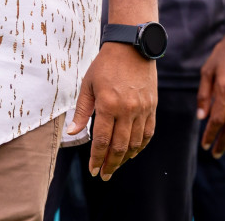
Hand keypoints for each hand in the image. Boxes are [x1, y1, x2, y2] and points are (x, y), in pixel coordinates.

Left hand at [67, 43, 156, 180]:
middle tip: (104, 175)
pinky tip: (131, 152)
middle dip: (111, 164)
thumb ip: (82, 111)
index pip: (103, 140)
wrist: (132, 48)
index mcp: (108, 104)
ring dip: (125, 158)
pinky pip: (148, 133)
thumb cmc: (105, 65)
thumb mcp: (88, 85)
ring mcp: (142, 110)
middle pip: (119, 147)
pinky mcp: (152, 107)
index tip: (93, 170)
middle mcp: (127, 110)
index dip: (97, 158)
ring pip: (135, 143)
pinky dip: (140, 146)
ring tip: (115, 165)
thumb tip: (72, 132)